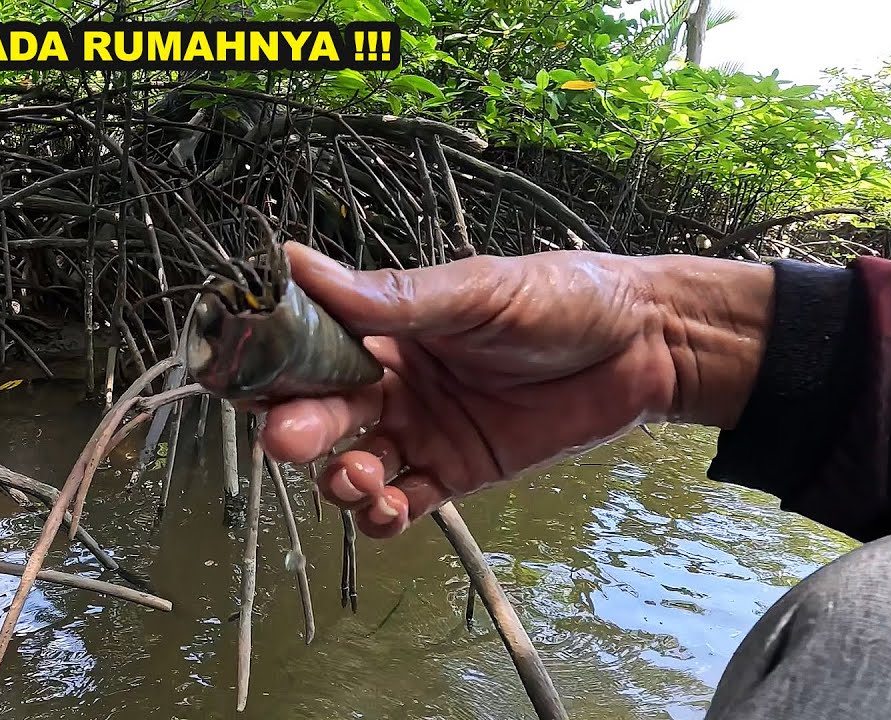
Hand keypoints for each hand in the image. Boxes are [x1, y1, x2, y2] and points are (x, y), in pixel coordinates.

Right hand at [259, 242, 772, 537]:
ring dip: (339, 481)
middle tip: (289, 440)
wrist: (647, 347)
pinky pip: (403, 503)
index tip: (242, 379)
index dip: (271, 365)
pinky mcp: (457, 473)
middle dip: (296, 430)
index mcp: (386, 326)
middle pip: (318, 413)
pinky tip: (390, 508)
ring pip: (351, 466)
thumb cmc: (563, 298)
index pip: (307, 348)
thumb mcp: (475, 291)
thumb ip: (389, 295)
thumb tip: (292, 259)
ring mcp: (422, 430)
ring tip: (362, 479)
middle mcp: (393, 379)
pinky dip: (382, 516)